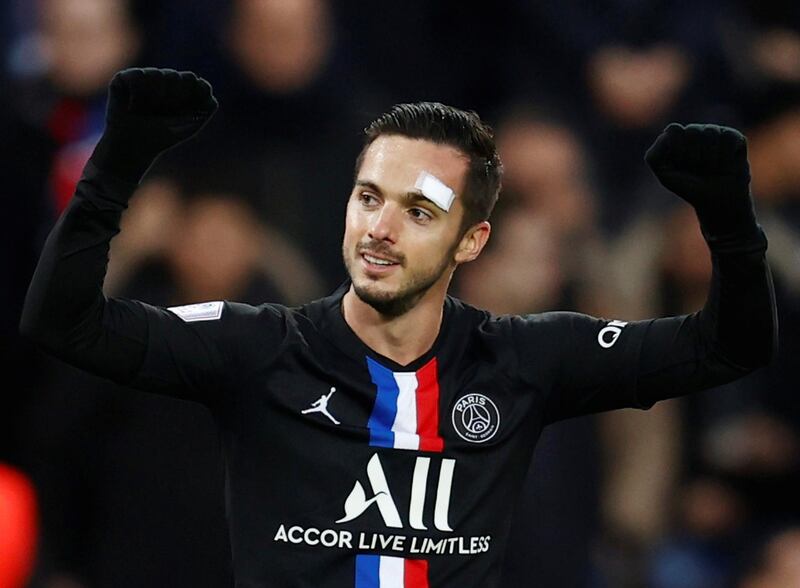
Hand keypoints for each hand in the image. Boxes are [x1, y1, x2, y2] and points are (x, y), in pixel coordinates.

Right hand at [91, 68, 217, 182]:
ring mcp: (145, 78)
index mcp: (181, 91)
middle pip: (180, 76)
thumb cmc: (162, 137)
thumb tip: (210, 92)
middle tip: (164, 113)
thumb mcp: (190, 126)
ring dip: (156, 97)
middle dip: (175, 98)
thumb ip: (205, 109)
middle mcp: (164, 81)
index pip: (197, 82)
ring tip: (147, 110)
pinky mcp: (125, 78)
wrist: (133, 147)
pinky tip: (132, 106)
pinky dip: (138, 94)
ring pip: (159, 74)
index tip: (185, 113)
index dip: (192, 97)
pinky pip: (138, 75)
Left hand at [645, 123, 757, 241]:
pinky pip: (728, 139)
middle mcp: (695, 131)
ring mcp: (715, 132)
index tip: (680, 165)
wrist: (716, 201)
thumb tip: (670, 132)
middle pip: (692, 131)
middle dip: (693, 156)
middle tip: (697, 169)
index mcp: (676, 138)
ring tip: (711, 168)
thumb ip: (654, 155)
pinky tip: (725, 165)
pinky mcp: (734, 137)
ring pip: (711, 133)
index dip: (678, 150)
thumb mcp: (664, 175)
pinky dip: (725, 157)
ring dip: (709, 158)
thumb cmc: (689, 187)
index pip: (674, 129)